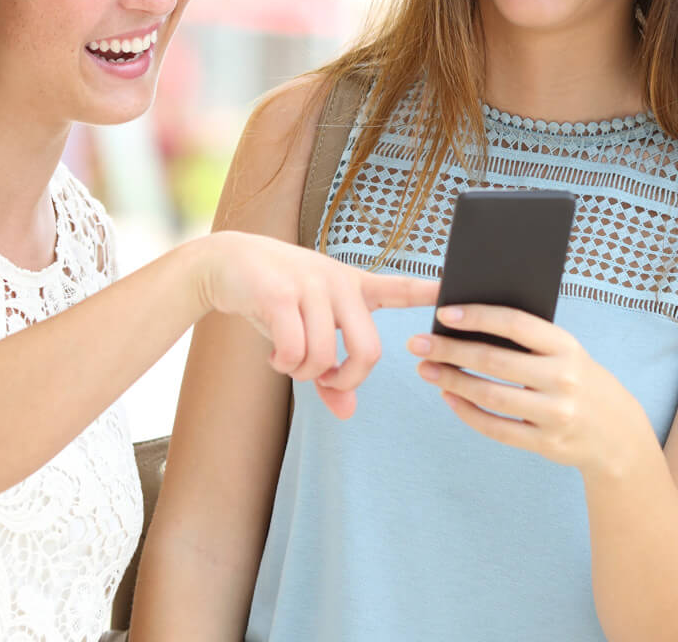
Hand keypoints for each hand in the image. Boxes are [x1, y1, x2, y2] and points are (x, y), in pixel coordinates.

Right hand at [195, 231, 439, 418]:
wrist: (224, 264)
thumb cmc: (273, 300)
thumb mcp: (307, 331)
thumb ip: (329, 373)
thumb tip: (347, 413)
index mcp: (353, 286)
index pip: (400, 288)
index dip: (428, 292)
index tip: (454, 290)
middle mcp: (338, 283)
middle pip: (369, 350)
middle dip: (348, 380)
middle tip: (325, 380)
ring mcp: (311, 286)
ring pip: (326, 357)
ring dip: (304, 373)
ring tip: (286, 360)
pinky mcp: (281, 294)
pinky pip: (295, 351)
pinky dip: (283, 365)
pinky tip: (273, 354)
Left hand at [406, 305, 655, 476]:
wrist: (618, 435)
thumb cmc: (581, 383)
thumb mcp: (568, 355)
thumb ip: (530, 343)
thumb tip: (470, 327)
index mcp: (568, 347)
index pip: (516, 323)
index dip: (477, 316)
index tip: (442, 313)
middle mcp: (564, 379)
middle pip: (495, 360)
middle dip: (451, 351)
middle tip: (418, 344)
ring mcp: (556, 414)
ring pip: (491, 396)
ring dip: (453, 382)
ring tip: (426, 370)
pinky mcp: (547, 443)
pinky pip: (497, 428)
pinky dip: (468, 413)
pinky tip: (449, 399)